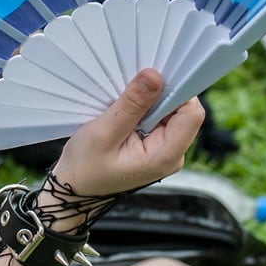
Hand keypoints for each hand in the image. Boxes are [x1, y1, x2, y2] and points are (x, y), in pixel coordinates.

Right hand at [50, 69, 203, 206]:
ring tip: (124, 105)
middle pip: (183, 110)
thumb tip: (154, 76)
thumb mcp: (104, 132)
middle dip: (160, 94)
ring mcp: (165, 149)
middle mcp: (172, 153)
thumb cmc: (85, 168)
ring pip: (170, 110)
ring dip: (150, 100)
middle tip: (131, 91)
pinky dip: (144, 107)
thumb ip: (131, 105)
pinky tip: (125, 111)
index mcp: (165, 156)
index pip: (191, 114)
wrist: (74, 188)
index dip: (177, 91)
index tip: (154, 79)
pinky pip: (159, 116)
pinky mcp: (156, 143)